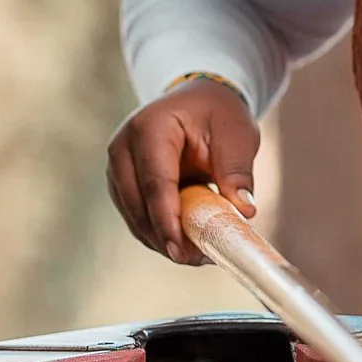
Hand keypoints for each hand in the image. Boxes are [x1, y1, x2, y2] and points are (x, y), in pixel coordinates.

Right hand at [105, 78, 258, 264]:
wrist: (198, 101)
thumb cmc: (218, 114)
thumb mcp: (236, 134)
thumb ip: (237, 170)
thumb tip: (244, 210)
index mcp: (149, 128)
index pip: (155, 182)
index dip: (167, 219)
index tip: (181, 250)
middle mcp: (123, 147)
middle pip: (138, 204)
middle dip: (165, 237)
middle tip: (197, 259)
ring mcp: (117, 167)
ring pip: (134, 216)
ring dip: (163, 239)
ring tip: (199, 255)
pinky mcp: (122, 184)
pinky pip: (137, 217)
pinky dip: (159, 233)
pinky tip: (186, 244)